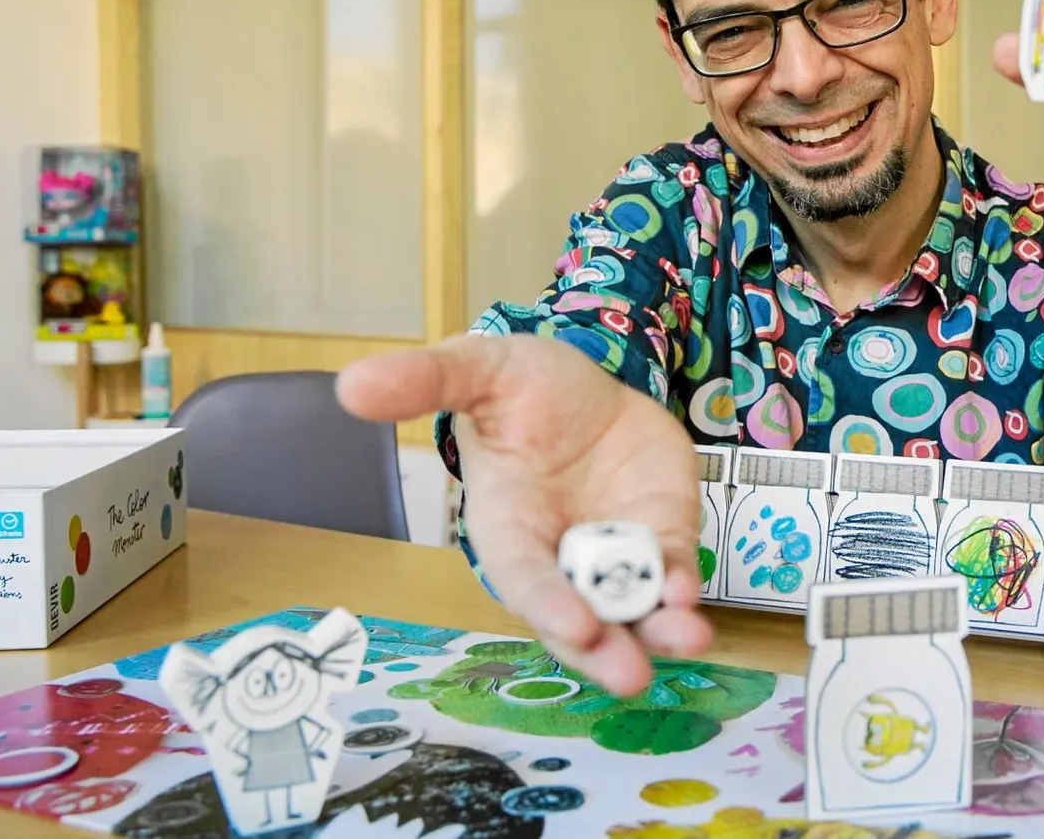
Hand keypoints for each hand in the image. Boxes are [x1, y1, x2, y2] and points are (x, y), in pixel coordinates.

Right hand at [336, 334, 710, 695]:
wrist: (583, 382)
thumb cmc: (519, 387)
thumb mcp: (476, 368)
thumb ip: (425, 380)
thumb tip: (351, 384)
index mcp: (508, 526)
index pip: (523, 577)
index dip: (547, 603)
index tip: (574, 627)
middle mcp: (560, 554)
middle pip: (580, 616)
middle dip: (605, 648)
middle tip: (632, 675)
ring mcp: (614, 551)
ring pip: (634, 608)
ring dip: (659, 630)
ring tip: (685, 639)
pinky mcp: (660, 534)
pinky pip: (672, 571)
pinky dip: (682, 586)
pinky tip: (693, 597)